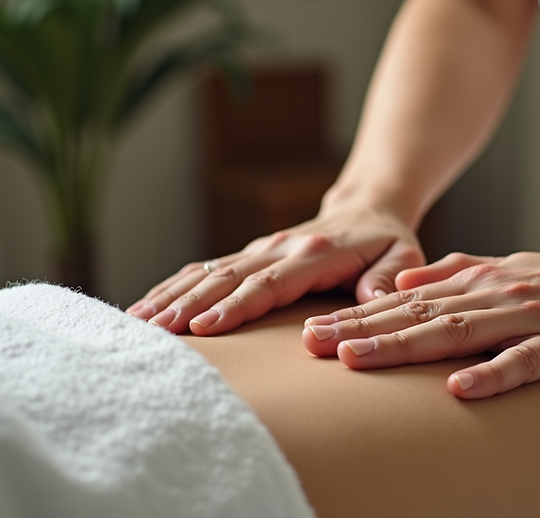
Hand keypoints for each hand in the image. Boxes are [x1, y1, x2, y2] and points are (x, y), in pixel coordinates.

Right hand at [127, 205, 424, 334]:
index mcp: (316, 252)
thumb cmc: (388, 241)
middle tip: (153, 332)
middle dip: (188, 304)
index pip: (270, 282)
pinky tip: (146, 308)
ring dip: (171, 296)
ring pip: (207, 272)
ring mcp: (260, 249)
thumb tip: (374, 301)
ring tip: (135, 323)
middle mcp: (280, 247)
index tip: (205, 326)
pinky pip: (205, 270)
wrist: (368, 206)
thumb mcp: (403, 255)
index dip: (236, 305)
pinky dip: (174, 288)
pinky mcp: (249, 255)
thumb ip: (390, 277)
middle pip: (226, 277)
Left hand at [301, 250, 539, 398]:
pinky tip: (460, 388)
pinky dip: (492, 373)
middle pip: (417, 316)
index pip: (405, 301)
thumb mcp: (502, 268)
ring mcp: (528, 319)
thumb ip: (452, 272)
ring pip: (457, 333)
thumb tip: (400, 282)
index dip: (357, 315)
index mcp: (477, 281)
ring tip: (358, 362)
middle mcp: (494, 295)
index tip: (310, 330)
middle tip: (311, 345)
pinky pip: (524, 361)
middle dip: (362, 330)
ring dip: (404, 347)